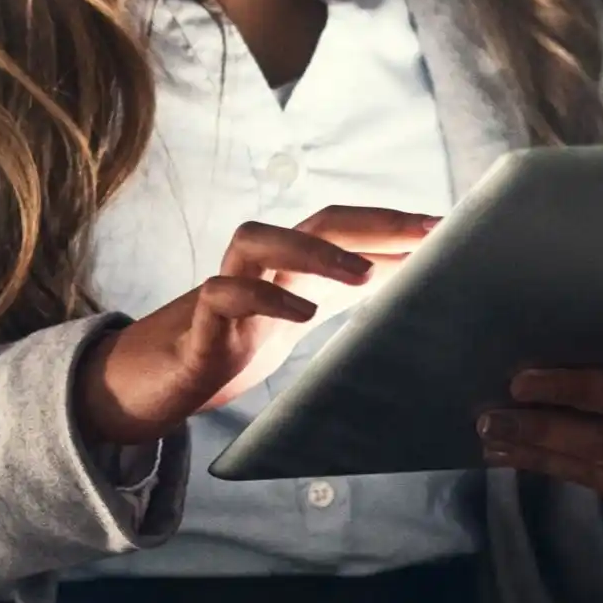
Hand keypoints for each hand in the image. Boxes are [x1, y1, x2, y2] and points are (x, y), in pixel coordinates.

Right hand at [74, 206, 436, 446]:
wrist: (155, 381)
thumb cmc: (230, 344)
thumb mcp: (295, 317)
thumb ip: (339, 297)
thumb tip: (408, 284)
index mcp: (288, 266)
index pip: (345, 227)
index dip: (394, 223)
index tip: (448, 227)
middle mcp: (258, 266)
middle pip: (315, 220)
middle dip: (373, 222)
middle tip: (427, 235)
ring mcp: (224, 288)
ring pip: (259, 238)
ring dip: (314, 249)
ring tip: (364, 275)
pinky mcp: (198, 323)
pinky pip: (224, 293)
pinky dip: (263, 296)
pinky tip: (300, 314)